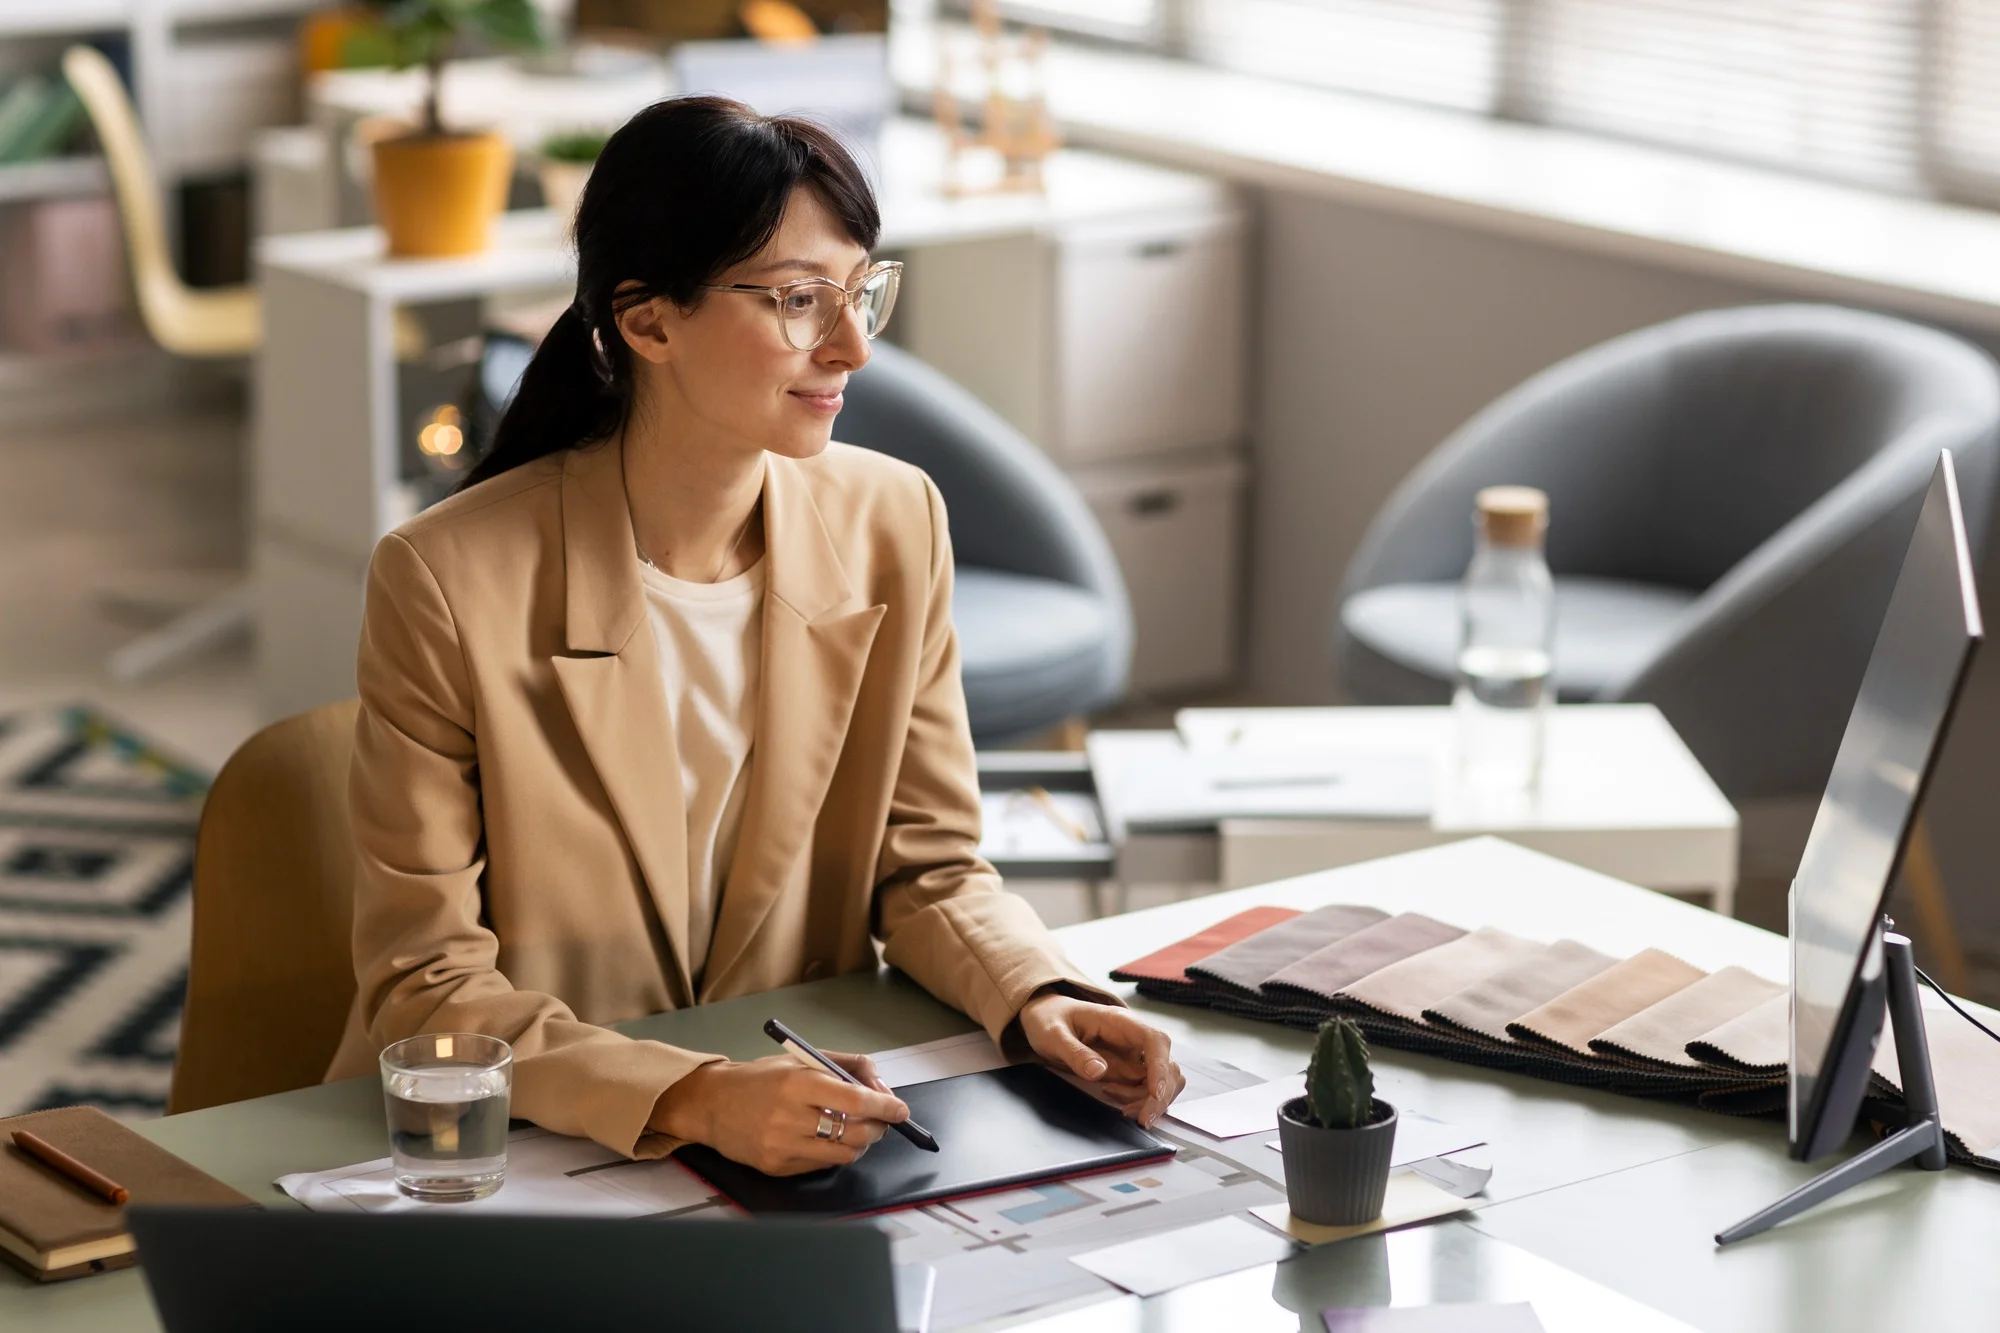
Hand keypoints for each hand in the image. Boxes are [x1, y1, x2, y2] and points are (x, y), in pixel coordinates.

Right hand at [649, 1051, 907, 1174]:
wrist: (711, 1104)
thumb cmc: (761, 1078)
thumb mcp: (802, 1059)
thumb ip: (846, 1067)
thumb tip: (881, 1089)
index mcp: (798, 1084)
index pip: (855, 1101)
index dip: (885, 1107)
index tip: (901, 1110)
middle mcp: (790, 1117)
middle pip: (856, 1133)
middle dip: (878, 1128)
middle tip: (880, 1120)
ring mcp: (783, 1146)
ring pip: (844, 1154)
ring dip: (861, 1143)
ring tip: (857, 1131)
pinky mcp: (777, 1167)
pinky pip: (822, 1165)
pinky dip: (835, 1153)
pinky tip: (828, 1139)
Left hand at [1018, 993, 1184, 1126]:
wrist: (1046, 1018)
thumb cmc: (1050, 1020)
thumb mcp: (1054, 1035)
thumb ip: (1075, 1053)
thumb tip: (1100, 1072)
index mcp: (1120, 1022)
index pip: (1155, 1040)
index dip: (1161, 1067)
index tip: (1155, 1094)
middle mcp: (1134, 1038)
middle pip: (1166, 1065)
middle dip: (1159, 1095)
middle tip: (1139, 1118)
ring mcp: (1134, 1054)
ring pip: (1162, 1080)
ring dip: (1149, 1100)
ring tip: (1123, 1110)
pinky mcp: (1129, 1069)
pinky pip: (1147, 1088)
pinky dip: (1141, 1101)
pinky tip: (1120, 1105)